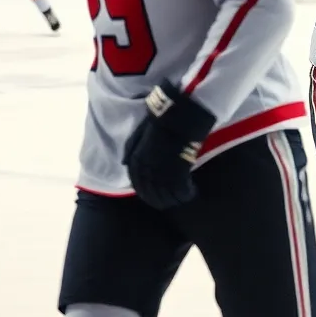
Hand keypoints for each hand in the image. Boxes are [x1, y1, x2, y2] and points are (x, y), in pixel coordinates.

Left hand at [123, 82, 215, 208]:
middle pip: (151, 193)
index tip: (155, 197)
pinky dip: (185, 193)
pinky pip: (181, 189)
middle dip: (160, 200)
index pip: (138, 184)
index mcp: (137, 161)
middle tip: (169, 202)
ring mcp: (163, 170)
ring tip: (181, 199)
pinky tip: (191, 192)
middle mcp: (147, 169)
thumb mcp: (139, 134)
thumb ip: (132, 149)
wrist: (177, 114)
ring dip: (173, 199)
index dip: (146, 193)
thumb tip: (124, 162)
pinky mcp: (179, 170)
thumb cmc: (160, 121)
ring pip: (166, 194)